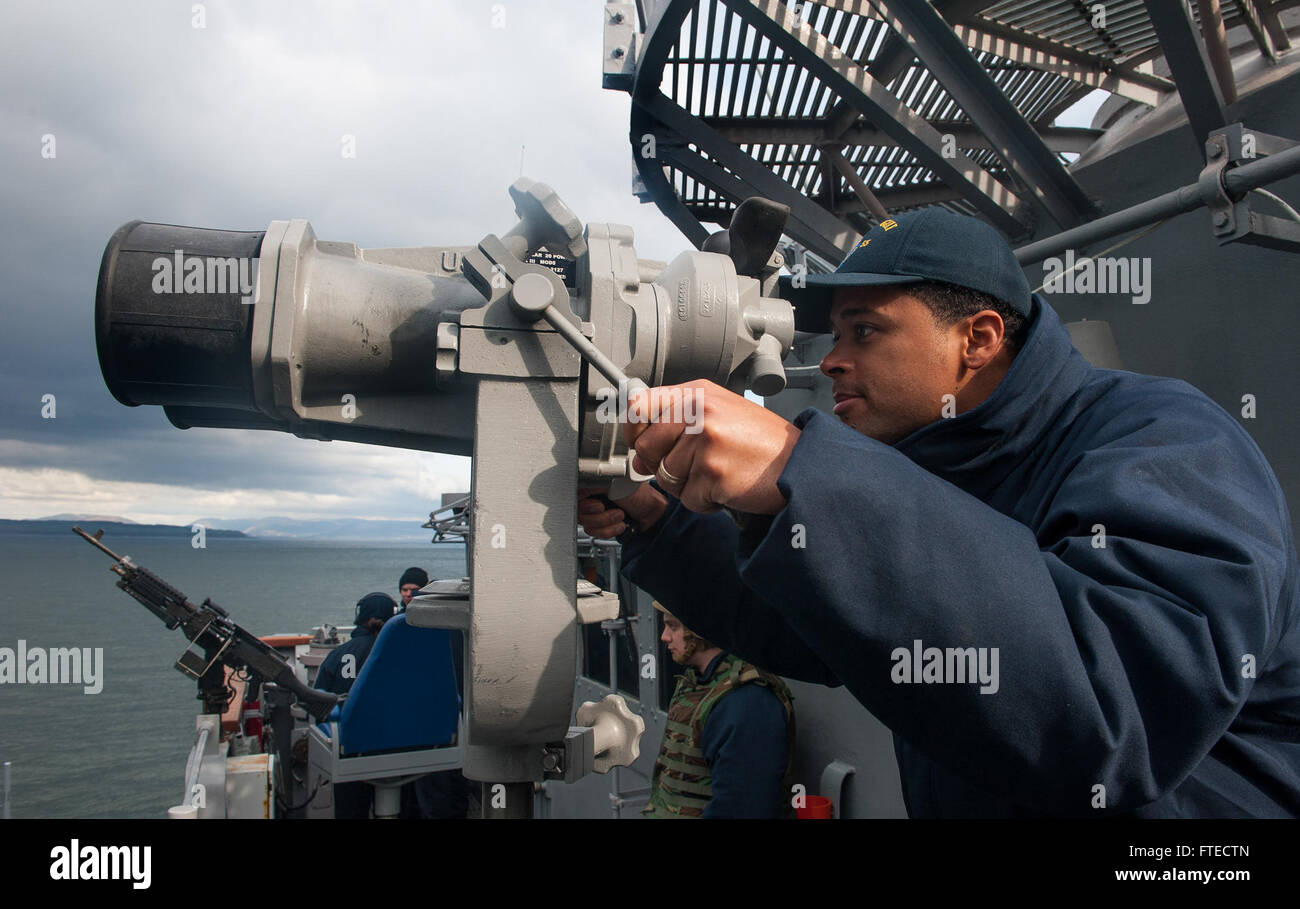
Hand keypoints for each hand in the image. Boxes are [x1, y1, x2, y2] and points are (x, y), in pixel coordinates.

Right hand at [577, 484, 667, 538]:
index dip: (584, 504)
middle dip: (598, 515)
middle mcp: (591, 497)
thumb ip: (590, 484)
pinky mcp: (601, 525)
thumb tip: (575, 488)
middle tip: (610, 509)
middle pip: (579, 513)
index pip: (573, 496)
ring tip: (620, 515)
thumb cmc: (639, 495)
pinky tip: (619, 524)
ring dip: (606, 523)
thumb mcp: (612, 484)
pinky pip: (595, 533)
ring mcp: (595, 513)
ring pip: (587, 525)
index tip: (598, 504)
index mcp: (591, 484)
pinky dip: (609, 530)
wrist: (653, 513)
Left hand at [625, 379, 799, 514]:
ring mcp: (705, 441)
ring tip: (719, 475)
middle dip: (662, 467)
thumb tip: (637, 458)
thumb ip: (676, 426)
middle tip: (694, 468)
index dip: (635, 432)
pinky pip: (687, 499)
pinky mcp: (713, 472)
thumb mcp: (720, 415)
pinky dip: (705, 502)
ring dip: (688, 487)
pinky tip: (728, 488)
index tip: (644, 445)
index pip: (639, 406)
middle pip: (645, 448)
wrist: (803, 464)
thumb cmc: (762, 444)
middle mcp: (698, 411)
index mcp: (698, 392)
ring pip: (664, 477)